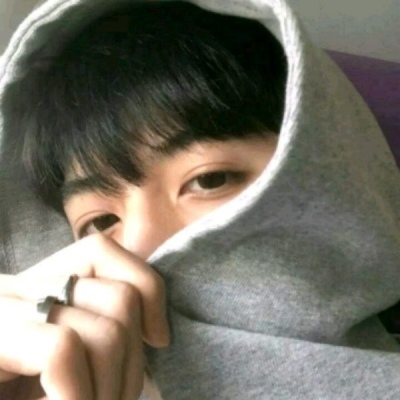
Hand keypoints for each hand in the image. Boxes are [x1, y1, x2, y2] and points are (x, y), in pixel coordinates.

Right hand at [0, 234, 168, 399]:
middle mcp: (17, 288)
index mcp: (37, 285)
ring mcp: (1, 309)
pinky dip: (78, 396)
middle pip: (119, 297)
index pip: (102, 250)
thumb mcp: (73, 359)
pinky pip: (62, 349)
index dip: (147, 290)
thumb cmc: (22, 388)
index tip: (157, 339)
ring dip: (111, 390)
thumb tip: (157, 332)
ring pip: (101, 329)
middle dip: (133, 364)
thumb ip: (100, 333)